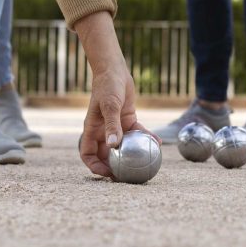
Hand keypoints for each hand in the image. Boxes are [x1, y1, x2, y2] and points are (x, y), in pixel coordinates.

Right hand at [74, 11, 159, 176]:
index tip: (106, 174)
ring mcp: (116, 127)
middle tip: (128, 176)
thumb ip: (111, 126)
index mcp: (92, 130)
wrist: (115, 71)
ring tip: (144, 165)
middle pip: (107, 155)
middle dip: (115, 166)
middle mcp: (103, 131)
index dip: (94, 167)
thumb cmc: (107, 87)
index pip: (88, 154)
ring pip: (123, 146)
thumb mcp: (110, 106)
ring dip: (132, 155)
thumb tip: (113, 146)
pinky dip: (145, 138)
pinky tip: (157, 142)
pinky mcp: (128, 120)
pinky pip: (136, 133)